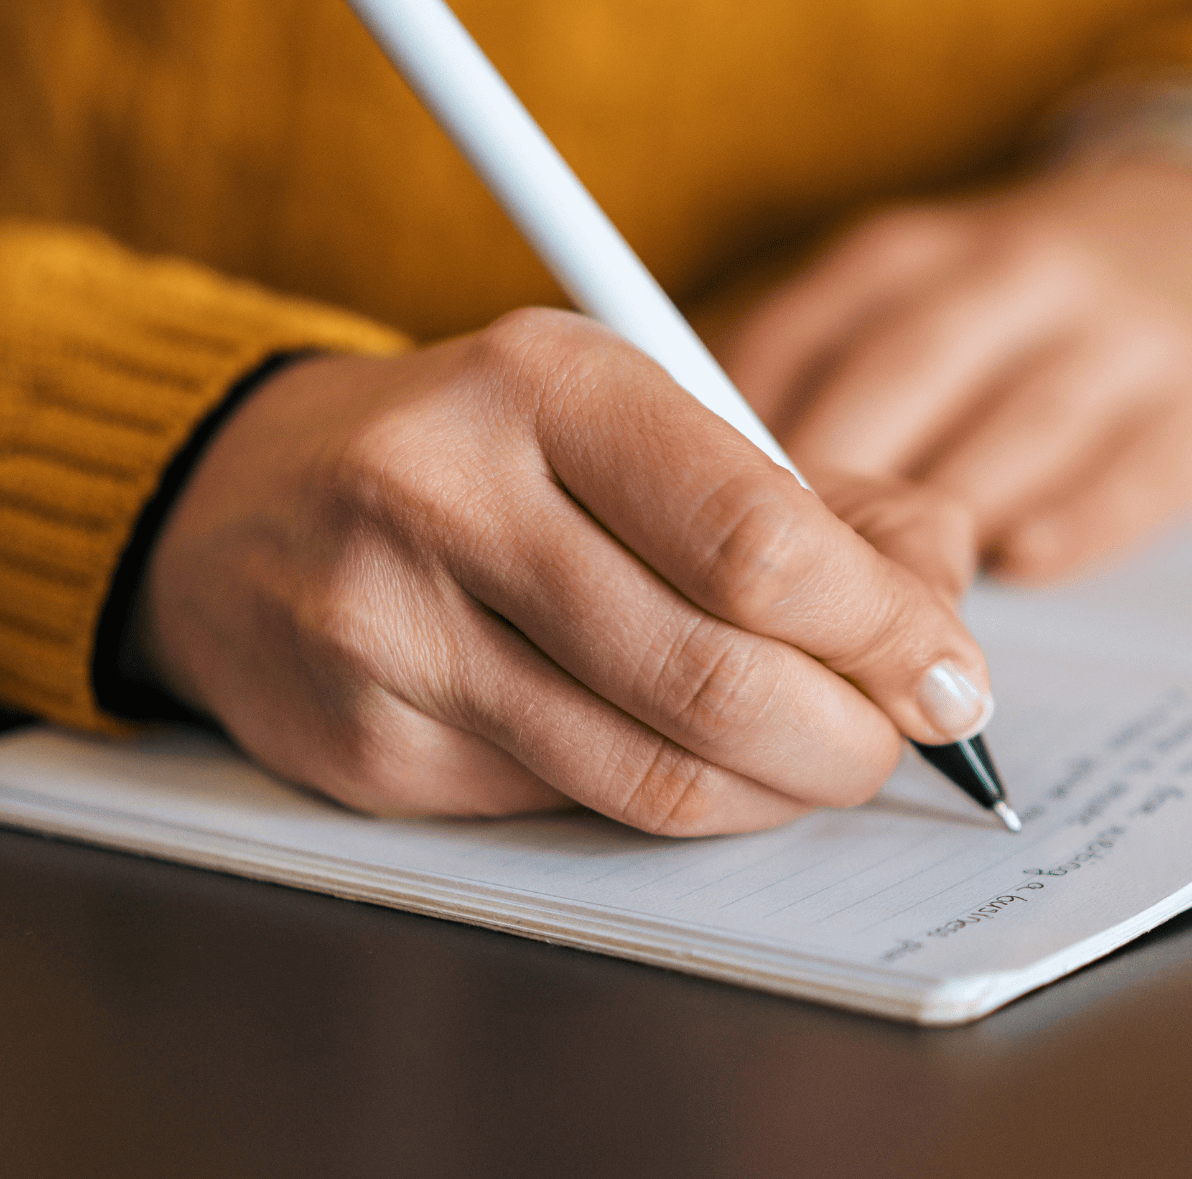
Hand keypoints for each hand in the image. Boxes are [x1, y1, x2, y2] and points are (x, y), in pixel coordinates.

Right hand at [125, 308, 991, 835]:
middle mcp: (451, 495)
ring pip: (650, 771)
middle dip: (849, 734)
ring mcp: (392, 631)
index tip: (949, 671)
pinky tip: (693, 761)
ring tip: (817, 759)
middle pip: (716, 673)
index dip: (884, 630)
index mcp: (549, 381)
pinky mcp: (366, 747)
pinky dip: (671, 802)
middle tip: (897, 738)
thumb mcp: (646, 415)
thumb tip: (942, 597)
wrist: (242, 501)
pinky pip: (572, 810)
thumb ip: (815, 496)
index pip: (759, 539)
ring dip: (776, 789)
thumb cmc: (492, 450)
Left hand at [722, 160, 1191, 581]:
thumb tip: (681, 499)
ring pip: (1019, 428)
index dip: (745, 439)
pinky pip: (1136, 473)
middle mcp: (1020, 275)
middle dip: (837, 491)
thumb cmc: (1014, 313)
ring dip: (947, 526)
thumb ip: (809, 384)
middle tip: (778, 594)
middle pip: (906, 378)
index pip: (807, 336)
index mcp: (917, 253)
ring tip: (885, 615)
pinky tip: (1024, 564)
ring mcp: (1125, 338)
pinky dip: (1076, 522)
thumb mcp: (906, 302)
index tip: (696, 526)